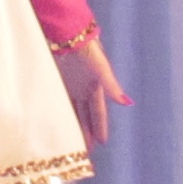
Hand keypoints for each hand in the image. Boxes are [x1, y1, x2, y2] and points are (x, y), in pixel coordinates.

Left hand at [58, 35, 128, 150]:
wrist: (67, 32)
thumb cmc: (86, 48)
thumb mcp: (100, 67)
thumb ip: (111, 86)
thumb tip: (127, 103)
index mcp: (95, 87)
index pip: (98, 113)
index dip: (100, 127)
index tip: (102, 143)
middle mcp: (83, 88)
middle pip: (85, 116)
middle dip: (87, 132)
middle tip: (85, 151)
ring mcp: (69, 85)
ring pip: (72, 111)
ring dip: (73, 125)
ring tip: (71, 142)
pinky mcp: (56, 80)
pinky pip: (58, 101)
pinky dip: (58, 112)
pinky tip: (55, 121)